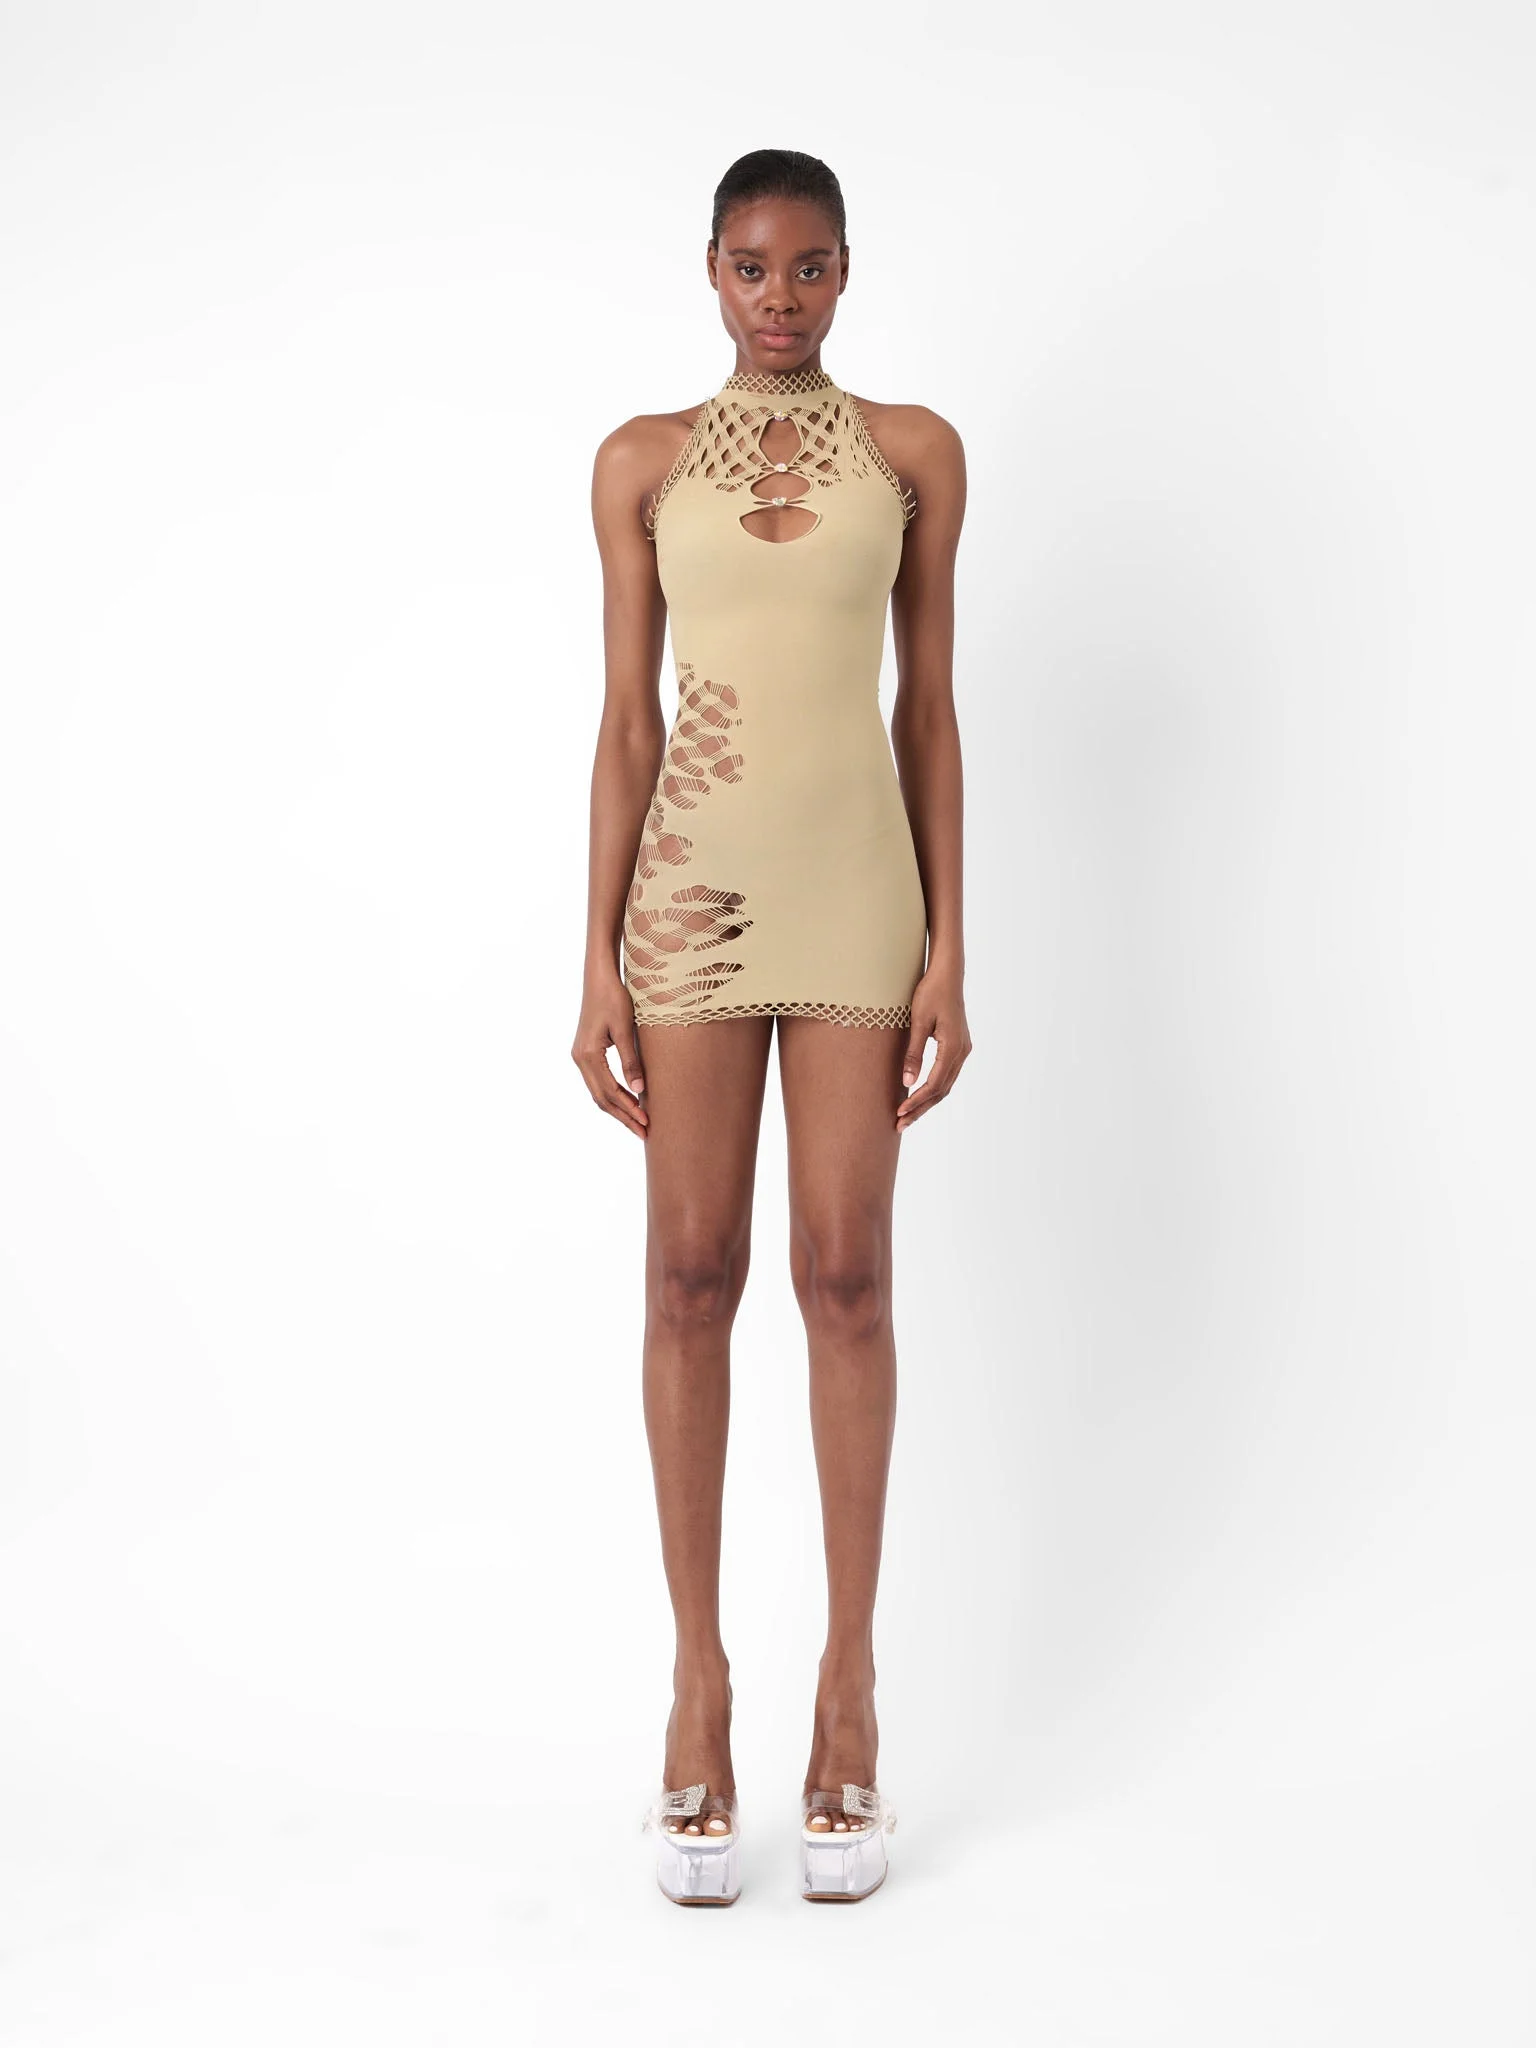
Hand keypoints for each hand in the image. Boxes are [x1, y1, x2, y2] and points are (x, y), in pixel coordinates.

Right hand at [572, 970, 648, 1137]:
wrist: (598, 977)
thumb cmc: (614, 998)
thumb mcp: (625, 1028)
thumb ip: (630, 1060)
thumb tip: (639, 1089)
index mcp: (587, 1055)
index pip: (609, 1092)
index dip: (628, 1109)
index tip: (646, 1122)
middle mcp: (579, 1059)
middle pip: (601, 1098)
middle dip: (623, 1116)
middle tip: (644, 1132)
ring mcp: (580, 1056)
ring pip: (598, 1092)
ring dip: (618, 1108)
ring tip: (638, 1122)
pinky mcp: (586, 1052)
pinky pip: (598, 1081)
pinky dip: (613, 1095)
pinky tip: (628, 1100)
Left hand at [897, 968, 970, 1130]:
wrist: (947, 974)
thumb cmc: (930, 993)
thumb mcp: (918, 1022)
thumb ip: (913, 1053)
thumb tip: (907, 1083)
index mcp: (953, 1047)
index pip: (935, 1084)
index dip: (917, 1101)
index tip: (900, 1112)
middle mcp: (962, 1051)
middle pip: (942, 1090)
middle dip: (921, 1109)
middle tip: (900, 1124)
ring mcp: (962, 1049)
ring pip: (946, 1085)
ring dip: (927, 1102)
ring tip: (907, 1116)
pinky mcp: (958, 1046)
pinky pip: (947, 1074)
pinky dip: (933, 1089)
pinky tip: (919, 1096)